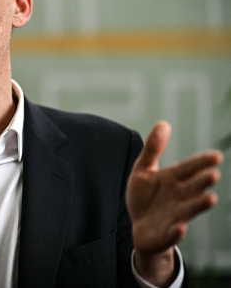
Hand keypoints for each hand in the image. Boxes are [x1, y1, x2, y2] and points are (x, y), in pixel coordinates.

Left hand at [126, 121, 222, 283]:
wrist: (140, 227)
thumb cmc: (145, 196)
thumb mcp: (143, 170)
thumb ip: (153, 149)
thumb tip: (164, 123)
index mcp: (173, 179)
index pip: (189, 168)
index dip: (201, 162)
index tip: (216, 156)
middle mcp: (178, 196)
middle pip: (193, 188)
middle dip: (202, 182)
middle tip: (213, 174)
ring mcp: (174, 215)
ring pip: (189, 209)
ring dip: (199, 205)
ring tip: (211, 199)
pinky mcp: (166, 233)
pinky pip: (173, 233)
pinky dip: (177, 231)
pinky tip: (180, 227)